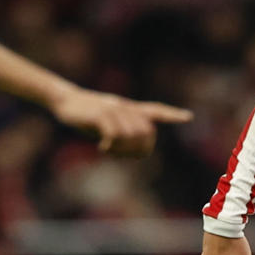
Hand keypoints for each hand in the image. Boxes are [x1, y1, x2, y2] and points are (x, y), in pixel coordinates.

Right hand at [49, 87, 191, 156]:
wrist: (66, 100)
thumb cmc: (87, 115)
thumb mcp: (107, 122)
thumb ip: (122, 131)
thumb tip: (134, 150)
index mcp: (129, 108)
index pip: (155, 110)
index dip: (172, 114)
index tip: (189, 116)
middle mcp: (125, 107)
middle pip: (146, 132)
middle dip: (137, 149)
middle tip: (120, 154)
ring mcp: (113, 110)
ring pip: (131, 135)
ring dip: (122, 149)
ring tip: (109, 150)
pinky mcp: (100, 115)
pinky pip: (114, 134)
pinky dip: (110, 146)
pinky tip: (102, 148)